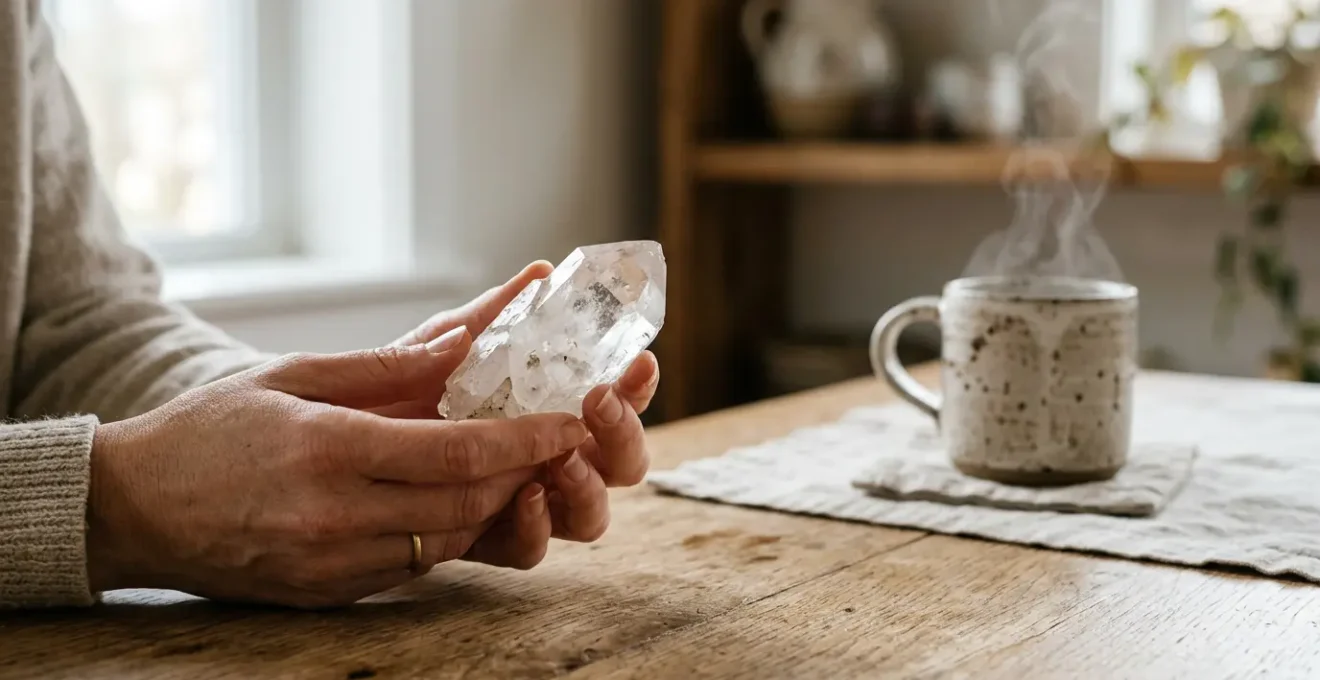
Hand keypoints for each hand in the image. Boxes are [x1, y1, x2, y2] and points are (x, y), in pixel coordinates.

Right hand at [86, 344, 588, 608]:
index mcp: (328, 449)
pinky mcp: (325, 594)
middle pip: (466, 504)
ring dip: (488, 508)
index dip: (525, 439)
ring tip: (511, 470)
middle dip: (521, 475)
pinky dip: (443, 537)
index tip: (568, 423)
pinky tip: (451, 505)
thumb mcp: (290, 375)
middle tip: (553, 444)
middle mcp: (335, 515)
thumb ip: (382, 366)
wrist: (129, 510)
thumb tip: (459, 343)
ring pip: (446, 543)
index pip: (457, 452)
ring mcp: (330, 564)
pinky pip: (410, 570)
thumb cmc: (206, 431)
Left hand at [391, 261, 659, 564]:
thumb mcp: (423, 350)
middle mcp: (543, 459)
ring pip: (586, 514)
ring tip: (565, 460)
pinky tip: (526, 497)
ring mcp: (518, 502)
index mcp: (542, 408)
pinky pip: (527, 549)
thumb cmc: (368, 395)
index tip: (639, 362)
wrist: (300, 456)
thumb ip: (480, 321)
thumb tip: (538, 273)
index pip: (611, 400)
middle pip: (618, 462)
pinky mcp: (481, 539)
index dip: (636, 386)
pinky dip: (537, 528)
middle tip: (599, 405)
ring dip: (590, 487)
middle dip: (624, 437)